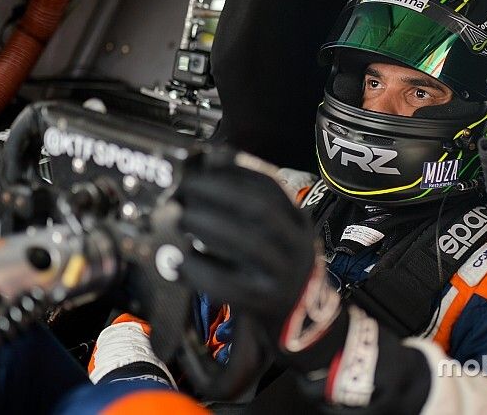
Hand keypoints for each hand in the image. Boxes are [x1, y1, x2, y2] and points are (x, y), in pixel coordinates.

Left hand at [177, 163, 315, 340]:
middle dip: (218, 194)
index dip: (238, 171)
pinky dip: (201, 270)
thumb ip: (251, 209)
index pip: (271, 187)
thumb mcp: (277, 235)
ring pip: (248, 245)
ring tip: (180, 218)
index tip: (207, 161)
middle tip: (185, 189)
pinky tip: (180, 262)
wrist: (306, 323)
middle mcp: (297, 245)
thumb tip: (210, 168)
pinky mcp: (266, 303)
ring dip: (209, 226)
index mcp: (298, 223)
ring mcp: (284, 275)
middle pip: (260, 211)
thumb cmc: (278, 271)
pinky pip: (230, 284)